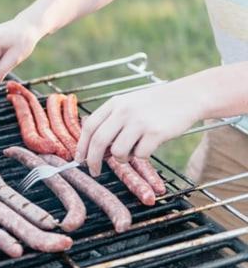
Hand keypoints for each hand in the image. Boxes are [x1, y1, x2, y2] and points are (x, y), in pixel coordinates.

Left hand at [75, 81, 203, 175]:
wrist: (187, 96)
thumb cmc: (155, 104)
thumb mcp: (129, 104)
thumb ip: (112, 121)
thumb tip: (95, 148)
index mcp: (115, 103)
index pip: (89, 127)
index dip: (81, 146)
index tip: (79, 159)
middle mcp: (124, 111)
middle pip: (98, 141)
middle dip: (93, 160)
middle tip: (94, 171)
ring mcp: (140, 121)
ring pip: (118, 152)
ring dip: (122, 158)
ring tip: (132, 151)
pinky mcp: (156, 132)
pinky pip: (140, 155)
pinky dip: (142, 156)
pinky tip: (149, 146)